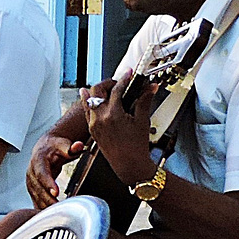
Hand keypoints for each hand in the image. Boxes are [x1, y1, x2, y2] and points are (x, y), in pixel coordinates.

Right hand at [26, 134, 83, 208]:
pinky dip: (42, 208)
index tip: (56, 192)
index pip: (41, 172)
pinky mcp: (32, 189)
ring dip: (45, 206)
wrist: (45, 148)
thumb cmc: (55, 147)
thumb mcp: (63, 144)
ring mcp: (30, 181)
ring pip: (36, 196)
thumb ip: (72, 147)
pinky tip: (50, 216)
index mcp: (38, 159)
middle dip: (48, 199)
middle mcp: (31, 171)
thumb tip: (77, 146)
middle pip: (38, 188)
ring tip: (58, 214)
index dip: (48, 183)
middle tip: (60, 208)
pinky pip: (36, 200)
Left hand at [80, 70, 155, 184]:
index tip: (129, 74)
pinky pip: (87, 110)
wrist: (129, 165)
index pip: (117, 89)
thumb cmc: (136, 147)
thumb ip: (145, 101)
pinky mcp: (91, 129)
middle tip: (119, 81)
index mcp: (113, 115)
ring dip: (97, 90)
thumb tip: (151, 87)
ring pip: (89, 99)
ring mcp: (94, 124)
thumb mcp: (143, 121)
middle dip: (108, 82)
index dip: (124, 78)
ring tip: (107, 87)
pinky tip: (89, 95)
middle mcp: (100, 118)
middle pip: (98, 89)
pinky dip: (88, 101)